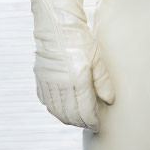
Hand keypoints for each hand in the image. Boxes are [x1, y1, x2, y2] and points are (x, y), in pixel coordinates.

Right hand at [27, 0, 114, 131]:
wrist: (56, 25)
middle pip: (69, 115)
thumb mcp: (98, 57)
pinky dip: (55, 110)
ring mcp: (48, 83)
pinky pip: (47, 103)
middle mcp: (60, 84)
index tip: (97, 124)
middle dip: (80, 122)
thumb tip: (109, 100)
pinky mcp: (40, 80)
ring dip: (67, 118)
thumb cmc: (81, 39)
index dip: (91, 120)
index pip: (84, 110)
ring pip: (56, 112)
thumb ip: (103, 80)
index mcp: (77, 78)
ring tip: (78, 119)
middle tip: (89, 124)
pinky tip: (63, 109)